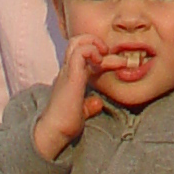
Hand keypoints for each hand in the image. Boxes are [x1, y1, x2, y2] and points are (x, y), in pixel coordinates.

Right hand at [32, 35, 106, 160]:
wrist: (53, 133)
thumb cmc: (65, 125)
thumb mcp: (81, 112)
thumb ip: (89, 106)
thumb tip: (98, 103)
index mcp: (71, 77)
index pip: (85, 56)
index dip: (103, 56)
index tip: (119, 63)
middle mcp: (68, 71)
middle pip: (77, 42)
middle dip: (95, 41)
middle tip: (108, 52)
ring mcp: (67, 71)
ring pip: (77, 41)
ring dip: (94, 42)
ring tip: (104, 54)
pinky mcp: (71, 75)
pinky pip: (80, 51)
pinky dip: (92, 50)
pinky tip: (99, 61)